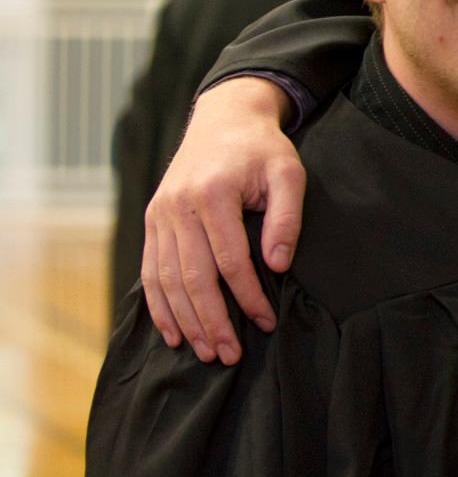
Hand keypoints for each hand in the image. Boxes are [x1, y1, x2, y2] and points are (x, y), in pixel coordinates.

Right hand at [141, 77, 304, 364]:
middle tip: (230, 355)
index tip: (265, 322)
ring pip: (166, 280)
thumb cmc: (262, 150)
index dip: (247, 296)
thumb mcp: (288, 173)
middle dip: (211, 321)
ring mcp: (159, 216)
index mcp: (212, 194)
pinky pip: (150, 272)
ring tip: (206, 352)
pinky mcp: (152, 222)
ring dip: (185, 321)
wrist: (224, 120)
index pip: (229, 260)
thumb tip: (276, 265)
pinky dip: (159, 306)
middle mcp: (177, 207)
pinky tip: (173, 332)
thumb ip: (286, 218)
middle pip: (191, 277)